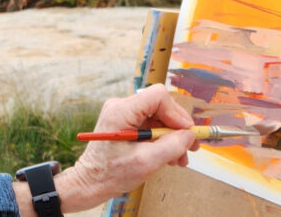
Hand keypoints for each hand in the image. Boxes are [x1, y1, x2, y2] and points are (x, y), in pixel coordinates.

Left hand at [56, 84, 199, 211]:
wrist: (90, 183)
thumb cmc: (111, 174)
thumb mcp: (146, 162)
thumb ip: (171, 146)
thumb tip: (189, 135)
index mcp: (121, 111)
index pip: (158, 96)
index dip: (176, 113)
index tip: (186, 132)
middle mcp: (121, 107)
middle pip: (160, 106)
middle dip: (177, 128)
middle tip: (191, 147)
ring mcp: (122, 115)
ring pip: (158, 117)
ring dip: (172, 137)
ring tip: (180, 159)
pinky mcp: (125, 124)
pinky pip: (150, 125)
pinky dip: (162, 140)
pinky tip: (169, 156)